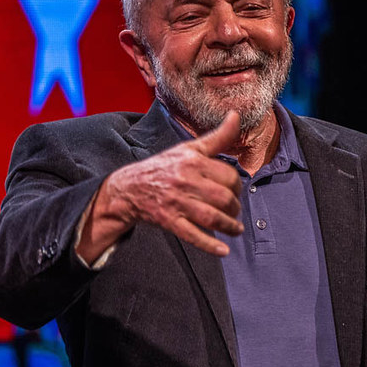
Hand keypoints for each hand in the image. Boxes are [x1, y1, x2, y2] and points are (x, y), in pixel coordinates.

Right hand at [77, 110, 243, 260]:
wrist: (129, 187)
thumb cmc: (163, 166)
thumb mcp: (189, 148)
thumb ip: (216, 136)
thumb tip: (235, 115)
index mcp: (192, 161)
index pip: (229, 176)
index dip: (238, 186)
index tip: (236, 192)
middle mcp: (185, 180)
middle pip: (223, 198)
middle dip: (235, 207)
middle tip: (234, 211)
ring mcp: (176, 202)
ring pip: (211, 217)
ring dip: (229, 226)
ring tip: (235, 229)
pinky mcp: (168, 220)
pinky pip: (192, 235)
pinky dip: (209, 245)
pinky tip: (223, 250)